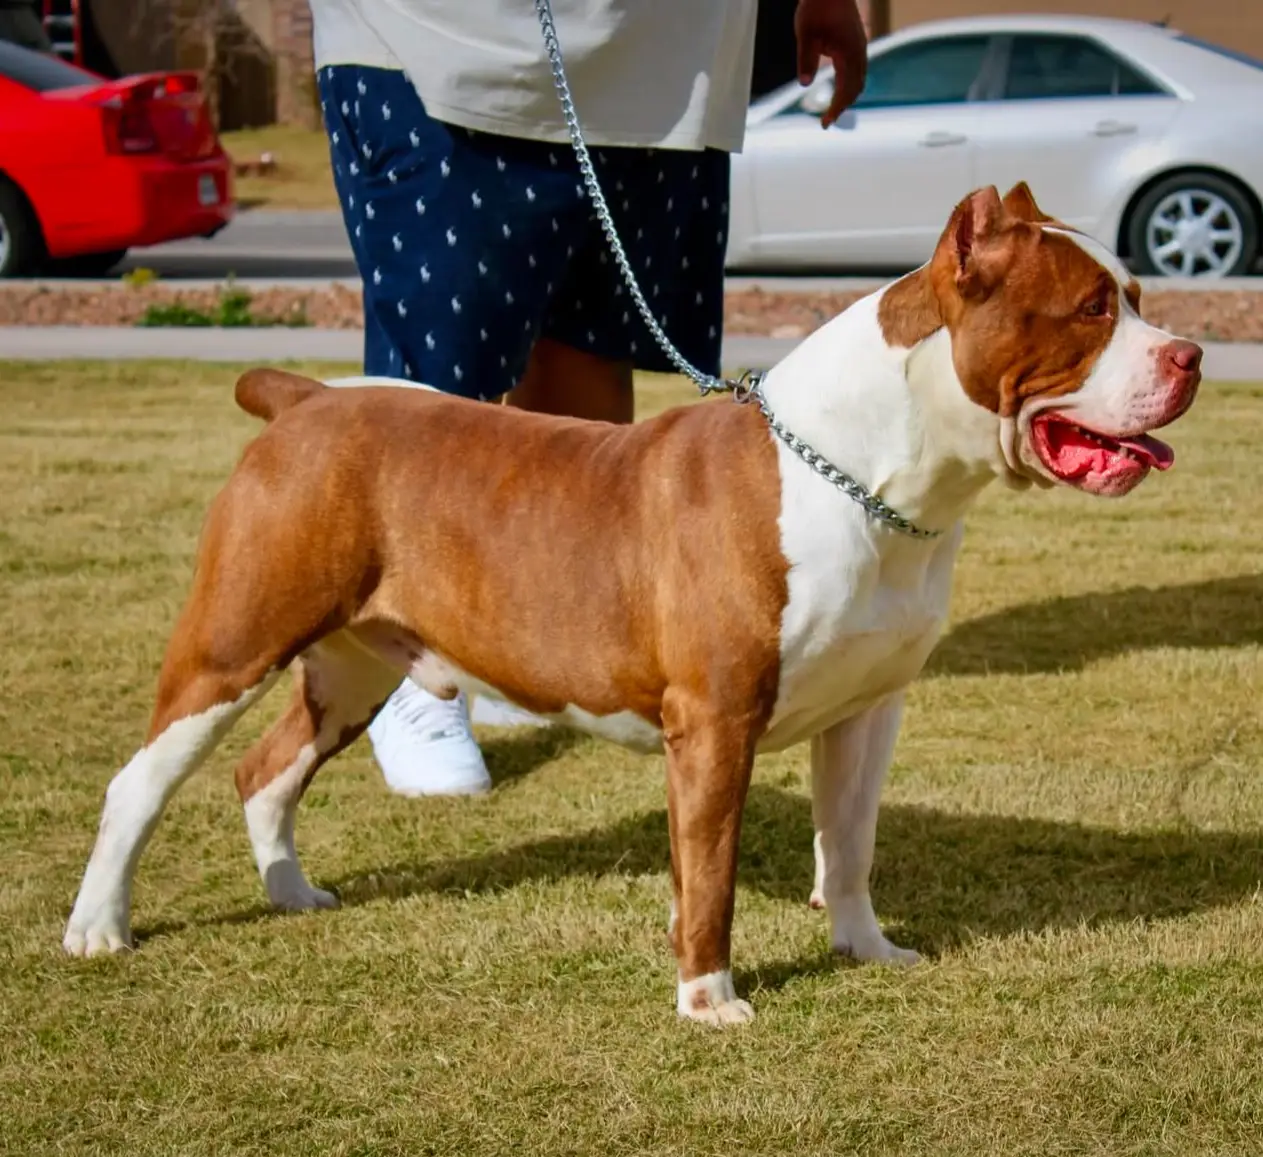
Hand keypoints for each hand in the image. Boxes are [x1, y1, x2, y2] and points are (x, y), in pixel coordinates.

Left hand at [794, 0, 868, 127]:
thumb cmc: (816, 7)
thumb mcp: (806, 34)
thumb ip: (806, 59)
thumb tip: (803, 84)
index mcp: (848, 52)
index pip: (845, 89)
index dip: (836, 108)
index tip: (825, 123)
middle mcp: (859, 52)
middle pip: (856, 88)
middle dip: (842, 106)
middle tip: (826, 121)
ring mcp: (860, 47)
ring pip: (859, 79)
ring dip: (847, 96)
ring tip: (832, 109)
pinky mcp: (856, 42)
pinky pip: (858, 69)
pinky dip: (849, 84)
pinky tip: (838, 88)